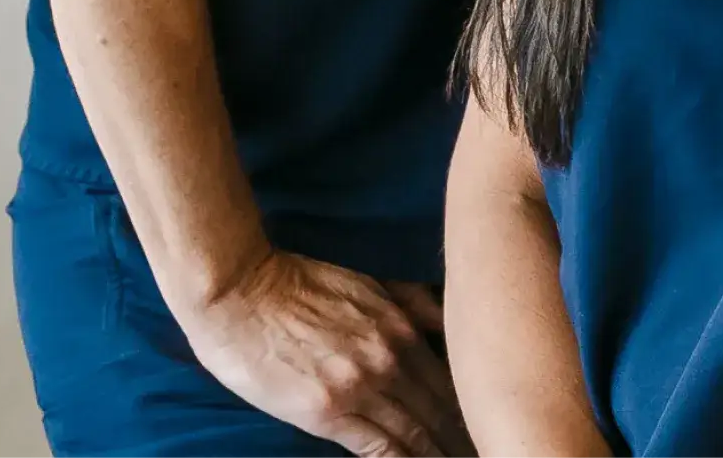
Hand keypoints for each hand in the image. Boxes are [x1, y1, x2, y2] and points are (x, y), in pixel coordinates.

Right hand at [179, 251, 474, 457]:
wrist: (238, 291)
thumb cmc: (295, 284)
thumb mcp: (368, 282)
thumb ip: (411, 304)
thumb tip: (445, 320)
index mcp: (402, 328)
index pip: (451, 380)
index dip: (469, 408)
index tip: (484, 423)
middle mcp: (390, 358)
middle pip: (441, 411)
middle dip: (460, 436)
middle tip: (479, 451)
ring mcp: (361, 386)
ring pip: (415, 433)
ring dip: (436, 452)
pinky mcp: (328, 412)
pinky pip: (378, 447)